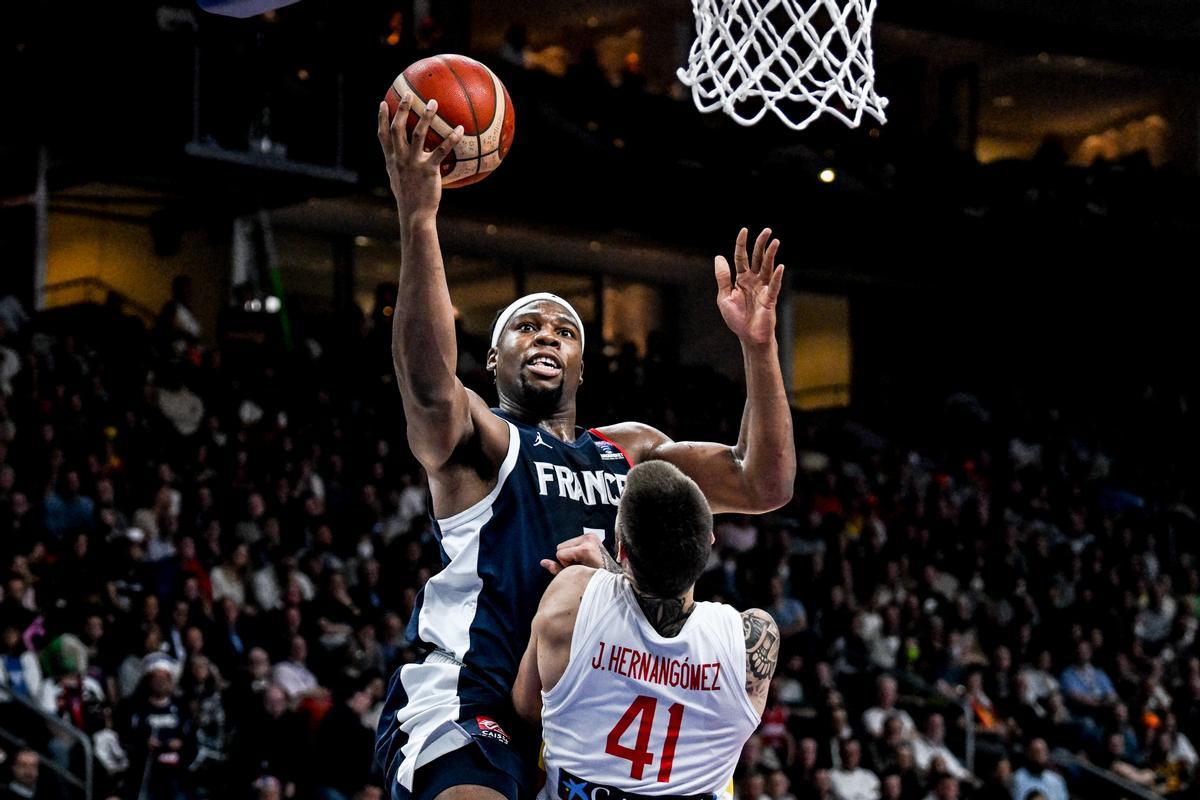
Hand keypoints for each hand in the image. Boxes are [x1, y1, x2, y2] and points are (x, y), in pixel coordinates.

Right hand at [377, 97, 464, 223]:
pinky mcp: (428, 170)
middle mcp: (399, 159)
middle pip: (398, 128)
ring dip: (425, 116)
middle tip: (408, 93)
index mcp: (391, 161)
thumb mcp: (399, 180)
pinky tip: (459, 129)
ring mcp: (413, 163)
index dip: (381, 119)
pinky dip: (451, 138)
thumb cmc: (410, 199)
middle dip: (402, 109)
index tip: (383, 103)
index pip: (382, 136)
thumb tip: (406, 158)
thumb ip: (401, 166)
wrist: (415, 215)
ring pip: (418, 134)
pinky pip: (441, 150)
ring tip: (433, 103)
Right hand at [540, 534, 619, 575]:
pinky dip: (576, 551)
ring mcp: (591, 536)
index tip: (577, 570)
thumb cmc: (594, 579)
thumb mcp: (575, 576)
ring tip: (584, 563)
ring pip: (566, 544)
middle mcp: (589, 539)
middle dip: (567, 558)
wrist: (614, 575)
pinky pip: (573, 542)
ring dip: (571, 554)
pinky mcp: (592, 535)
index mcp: (586, 549)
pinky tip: (586, 558)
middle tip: (580, 567)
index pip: (560, 553)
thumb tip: (543, 562)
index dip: (565, 564)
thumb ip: (557, 569)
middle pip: (561, 546)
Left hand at [714, 228, 783, 346]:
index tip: (744, 230)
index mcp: (741, 279)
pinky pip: (773, 286)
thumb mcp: (724, 297)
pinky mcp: (769, 299)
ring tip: (775, 242)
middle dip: (761, 244)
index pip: (741, 257)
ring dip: (771, 255)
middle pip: (757, 258)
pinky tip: (779, 267)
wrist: (749, 337)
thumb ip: (722, 277)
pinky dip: (776, 277)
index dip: (741, 244)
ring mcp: (763, 288)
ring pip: (767, 268)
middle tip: (766, 230)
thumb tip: (719, 257)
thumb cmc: (737, 319)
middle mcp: (753, 281)